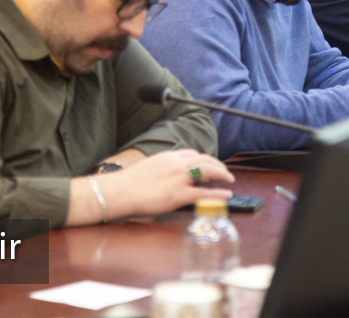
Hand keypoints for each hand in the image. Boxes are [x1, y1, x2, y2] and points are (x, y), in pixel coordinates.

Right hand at [101, 149, 233, 218]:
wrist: (120, 191)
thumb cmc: (128, 183)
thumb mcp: (148, 167)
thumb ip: (161, 169)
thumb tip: (166, 177)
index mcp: (168, 156)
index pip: (192, 153)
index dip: (203, 159)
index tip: (207, 164)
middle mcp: (177, 164)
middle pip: (204, 159)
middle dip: (217, 164)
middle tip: (224, 171)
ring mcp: (180, 178)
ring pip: (208, 171)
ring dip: (222, 174)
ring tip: (229, 179)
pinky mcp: (179, 194)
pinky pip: (204, 193)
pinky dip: (218, 193)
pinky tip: (226, 194)